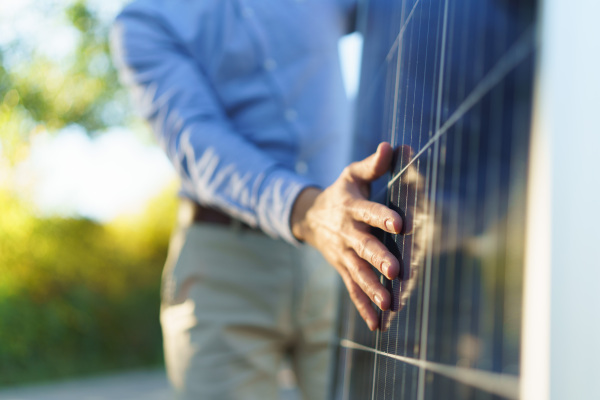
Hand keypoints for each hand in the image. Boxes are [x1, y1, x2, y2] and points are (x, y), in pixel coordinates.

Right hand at [291, 142, 402, 330]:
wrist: (310, 217)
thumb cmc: (341, 193)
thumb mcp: (352, 175)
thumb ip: (373, 164)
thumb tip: (392, 145)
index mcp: (352, 208)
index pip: (369, 212)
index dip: (382, 217)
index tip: (399, 223)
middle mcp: (347, 233)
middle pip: (363, 247)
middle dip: (378, 258)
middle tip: (394, 269)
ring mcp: (344, 254)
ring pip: (358, 273)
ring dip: (372, 288)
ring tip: (388, 303)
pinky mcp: (343, 269)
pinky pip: (352, 289)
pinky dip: (362, 307)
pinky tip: (377, 324)